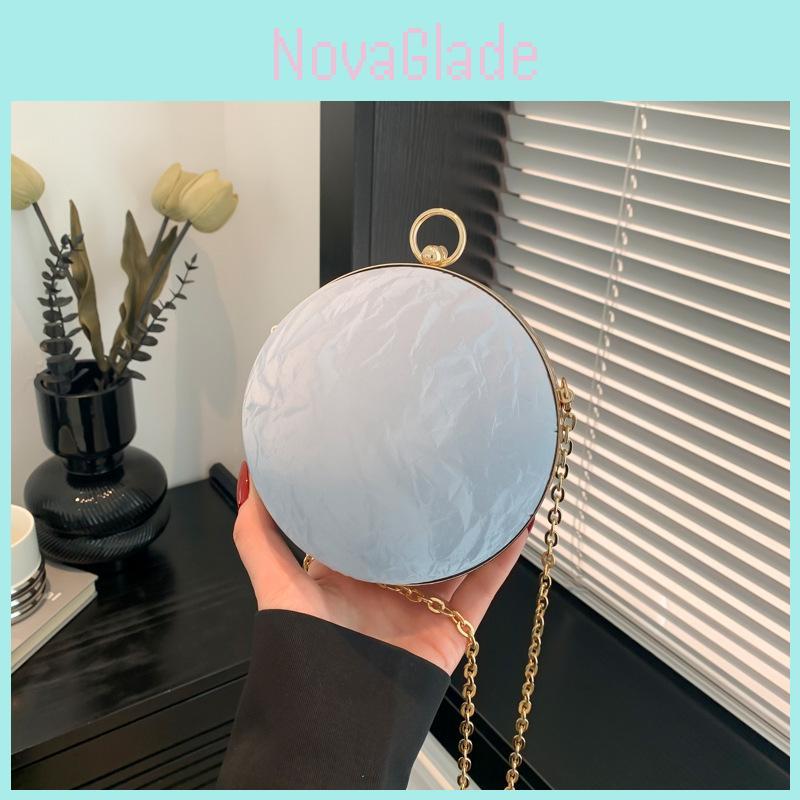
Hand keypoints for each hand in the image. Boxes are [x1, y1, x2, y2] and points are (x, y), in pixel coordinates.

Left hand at [233, 462, 528, 674]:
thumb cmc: (300, 653)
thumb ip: (257, 533)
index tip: (395, 458)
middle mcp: (384, 591)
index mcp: (344, 578)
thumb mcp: (274, 581)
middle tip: (449, 465)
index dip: (382, 495)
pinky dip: (501, 561)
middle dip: (434, 508)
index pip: (367, 527)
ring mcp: (420, 610)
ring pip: (458, 560)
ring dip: (476, 528)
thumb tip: (250, 477)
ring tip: (491, 488)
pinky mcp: (450, 630)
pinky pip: (483, 589)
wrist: (334, 718)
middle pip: (418, 542)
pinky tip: (514, 528)